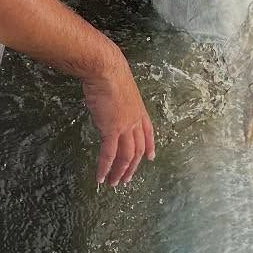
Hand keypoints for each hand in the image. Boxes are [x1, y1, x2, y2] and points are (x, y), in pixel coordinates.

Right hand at [81, 50, 155, 186]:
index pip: (148, 133)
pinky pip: (109, 154)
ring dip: (119, 172)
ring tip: (114, 183)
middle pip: (137, 150)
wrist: (106, 69)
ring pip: (126, 156)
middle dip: (132, 167)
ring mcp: (125, 127)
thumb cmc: (109, 73)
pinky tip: (101, 177)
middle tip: (126, 179)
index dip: (150, 147)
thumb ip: (118, 101)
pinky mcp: (111, 129)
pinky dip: (105, 167)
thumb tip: (109, 104)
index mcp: (139, 111)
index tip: (151, 158)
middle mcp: (135, 121)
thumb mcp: (120, 88)